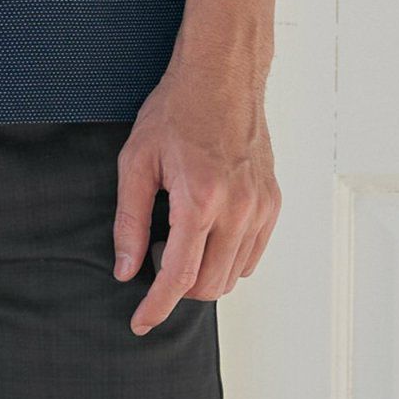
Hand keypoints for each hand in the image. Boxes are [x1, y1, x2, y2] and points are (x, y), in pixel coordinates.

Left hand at [113, 63, 280, 336]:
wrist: (223, 74)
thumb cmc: (176, 112)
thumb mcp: (136, 164)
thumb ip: (130, 223)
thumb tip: (126, 271)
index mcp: (200, 199)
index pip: (179, 277)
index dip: (157, 307)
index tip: (141, 323)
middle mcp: (238, 208)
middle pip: (209, 286)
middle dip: (179, 288)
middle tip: (159, 253)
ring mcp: (260, 207)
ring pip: (232, 277)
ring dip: (203, 275)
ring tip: (183, 237)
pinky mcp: (272, 203)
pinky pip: (251, 256)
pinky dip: (227, 260)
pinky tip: (207, 233)